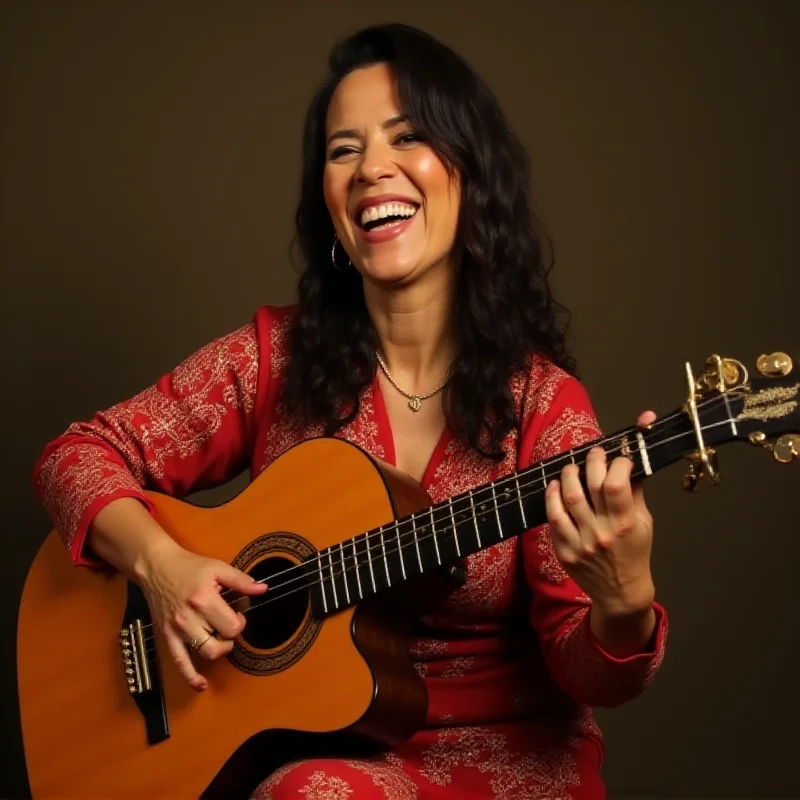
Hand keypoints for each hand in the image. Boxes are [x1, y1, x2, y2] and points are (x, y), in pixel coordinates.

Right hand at [138, 543, 266, 690]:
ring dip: (218, 650)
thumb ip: (241, 581)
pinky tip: (201, 685)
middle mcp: (189, 618)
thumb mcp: (218, 568)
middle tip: (228, 624)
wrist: (156, 567)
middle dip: (230, 637)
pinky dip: (191, 677)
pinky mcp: (167, 636)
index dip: (240, 622)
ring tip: (219, 638)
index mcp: (204, 600)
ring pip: (205, 653)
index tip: (236, 613)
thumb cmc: (188, 567)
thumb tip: (263, 589)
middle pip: (220, 643)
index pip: (232, 627)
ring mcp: (177, 629)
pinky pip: (179, 662)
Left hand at [544, 410, 656, 615]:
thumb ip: (635, 495)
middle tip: (593, 454)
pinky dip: (551, 499)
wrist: (620, 592)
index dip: (616, 464)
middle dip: (591, 463)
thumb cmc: (635, 554)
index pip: (616, 485)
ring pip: (568, 499)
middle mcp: (601, 532)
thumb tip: (628, 467)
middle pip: (590, 486)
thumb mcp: (644, 524)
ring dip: (567, 477)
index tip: (618, 459)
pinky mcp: (564, 550)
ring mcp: (580, 542)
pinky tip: (554, 488)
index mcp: (625, 524)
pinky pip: (553, 519)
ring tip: (570, 468)